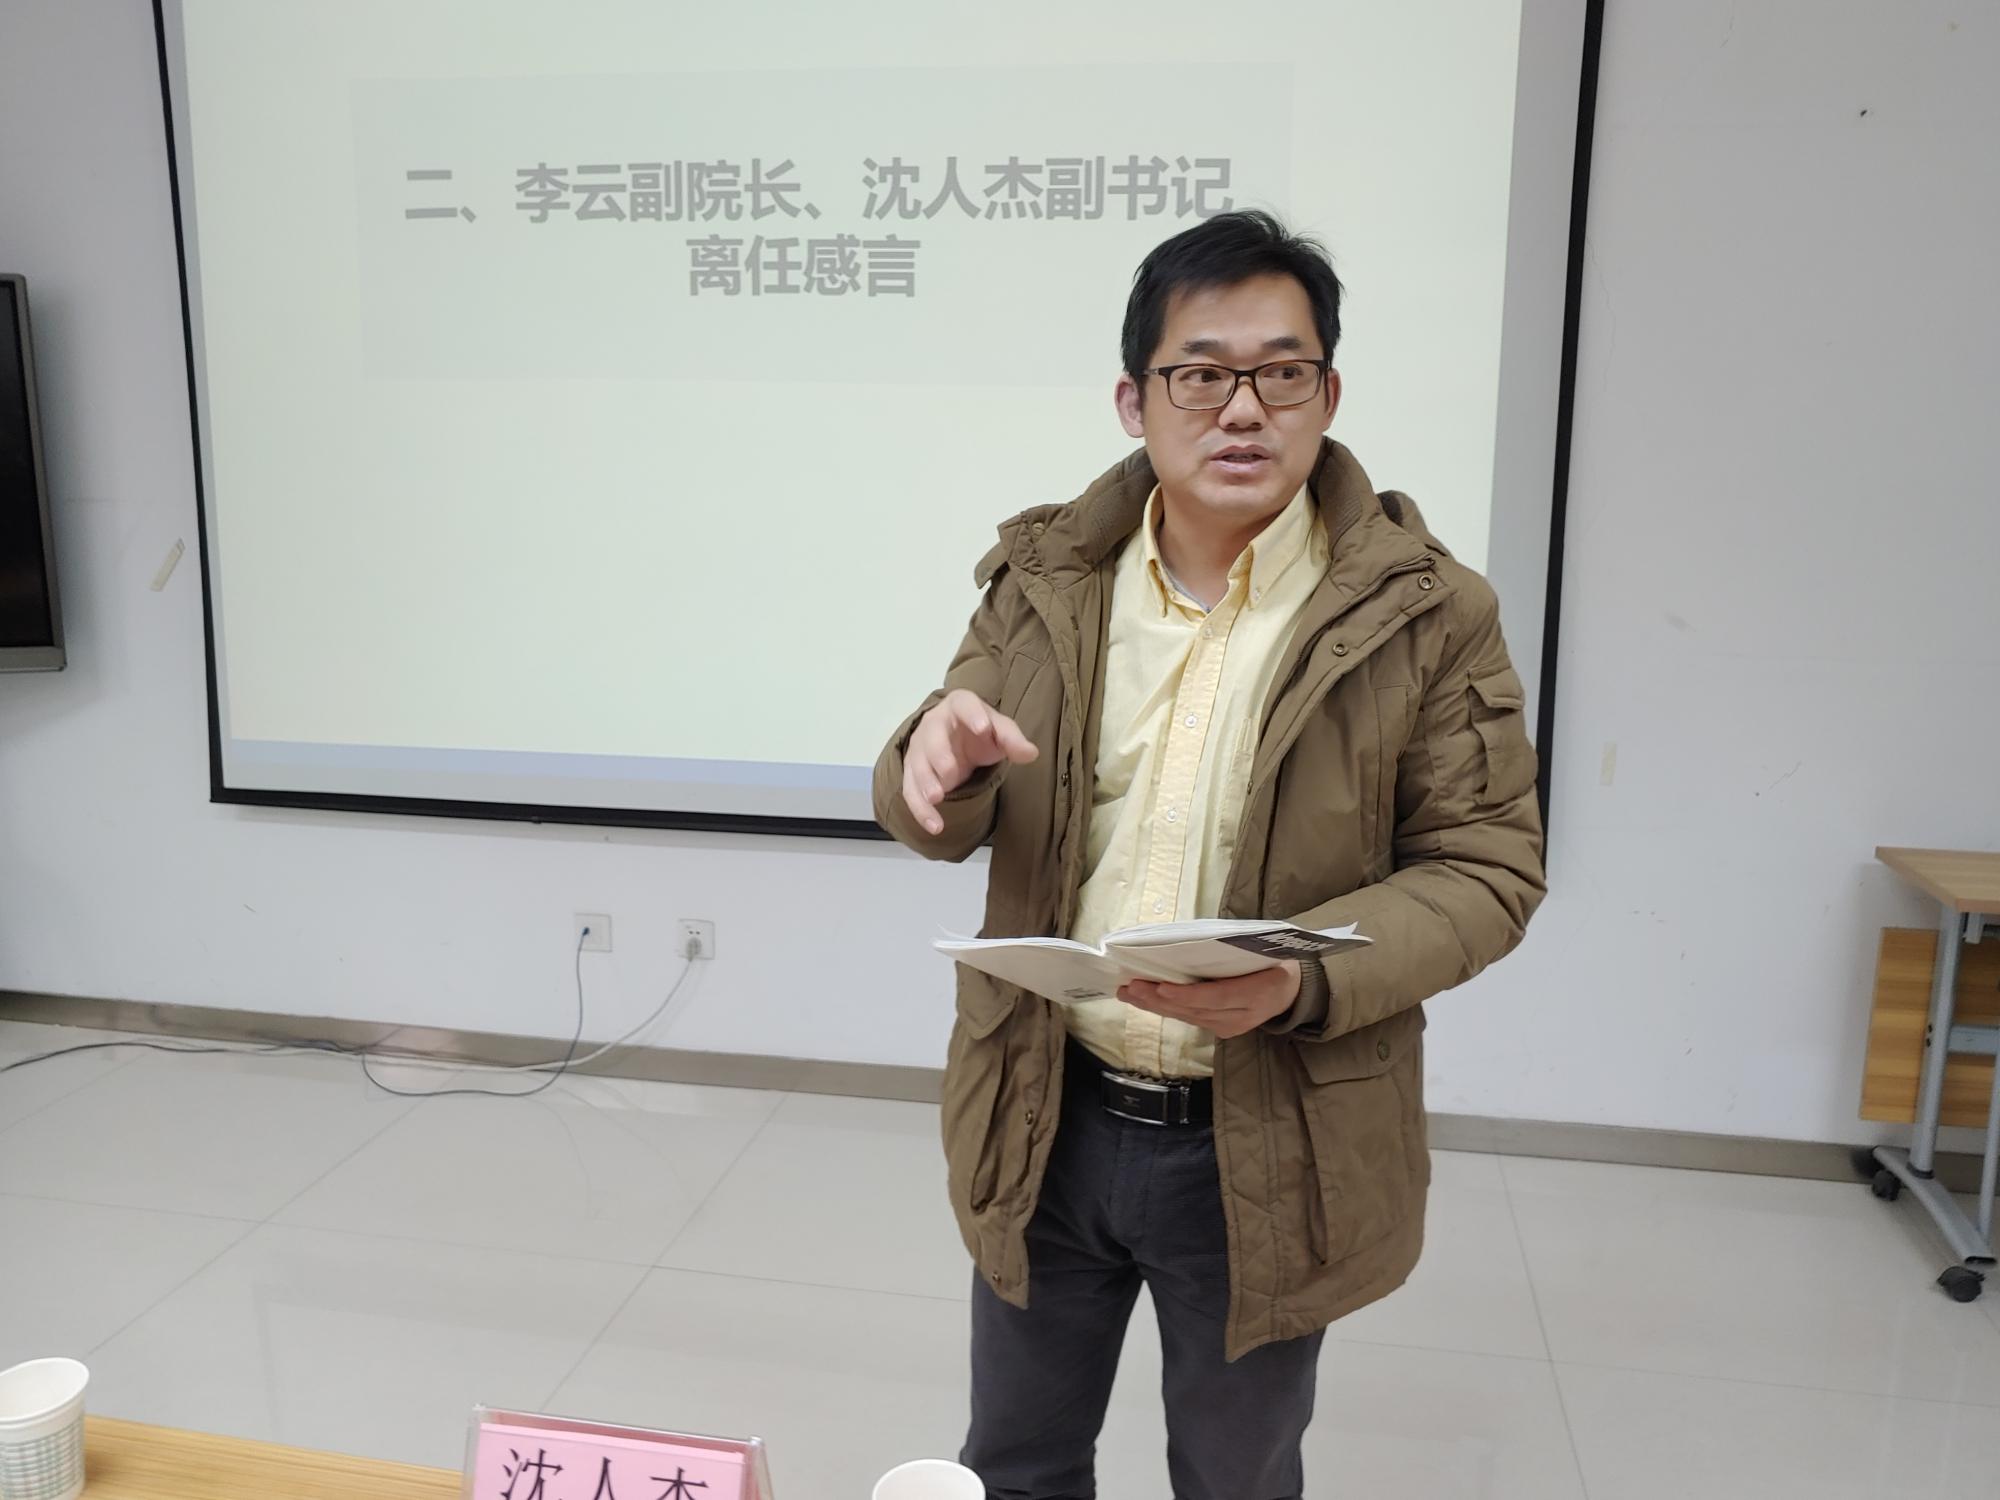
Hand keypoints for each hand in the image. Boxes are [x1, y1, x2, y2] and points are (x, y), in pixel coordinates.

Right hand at [902, 688, 1039, 835]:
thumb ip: (1012, 739)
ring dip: (925, 783)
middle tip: (950, 773)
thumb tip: (1030, 753)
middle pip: (932, 737)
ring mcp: (920, 748)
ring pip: (917, 765)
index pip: (964, 704)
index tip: (984, 728)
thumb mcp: (999, 731)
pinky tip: (935, 826)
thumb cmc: (981, 732)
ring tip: (937, 799)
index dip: (973, 714)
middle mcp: (934, 723)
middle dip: (939, 755)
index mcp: (959, 706)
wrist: (957, 739)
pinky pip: (911, 790)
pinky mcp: (913, 771)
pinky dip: (921, 810)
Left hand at [1119, 961, 1301, 1039]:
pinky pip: (1191, 1019)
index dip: (1185, 995)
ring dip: (1156, 1006)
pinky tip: (1147, 1001)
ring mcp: (1231, 1027)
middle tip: (1130, 987)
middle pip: (1194, 1010)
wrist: (1293, 991)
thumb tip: (1193, 942)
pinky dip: (1167, 1009)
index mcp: (1256, 993)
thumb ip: (1232, 951)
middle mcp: (1241, 1016)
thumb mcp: (1264, 951)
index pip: (1215, 997)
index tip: (1159, 987)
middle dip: (1158, 1000)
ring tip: (1129, 993)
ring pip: (1188, 1017)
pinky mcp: (1222, 1030)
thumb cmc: (1276, 962)